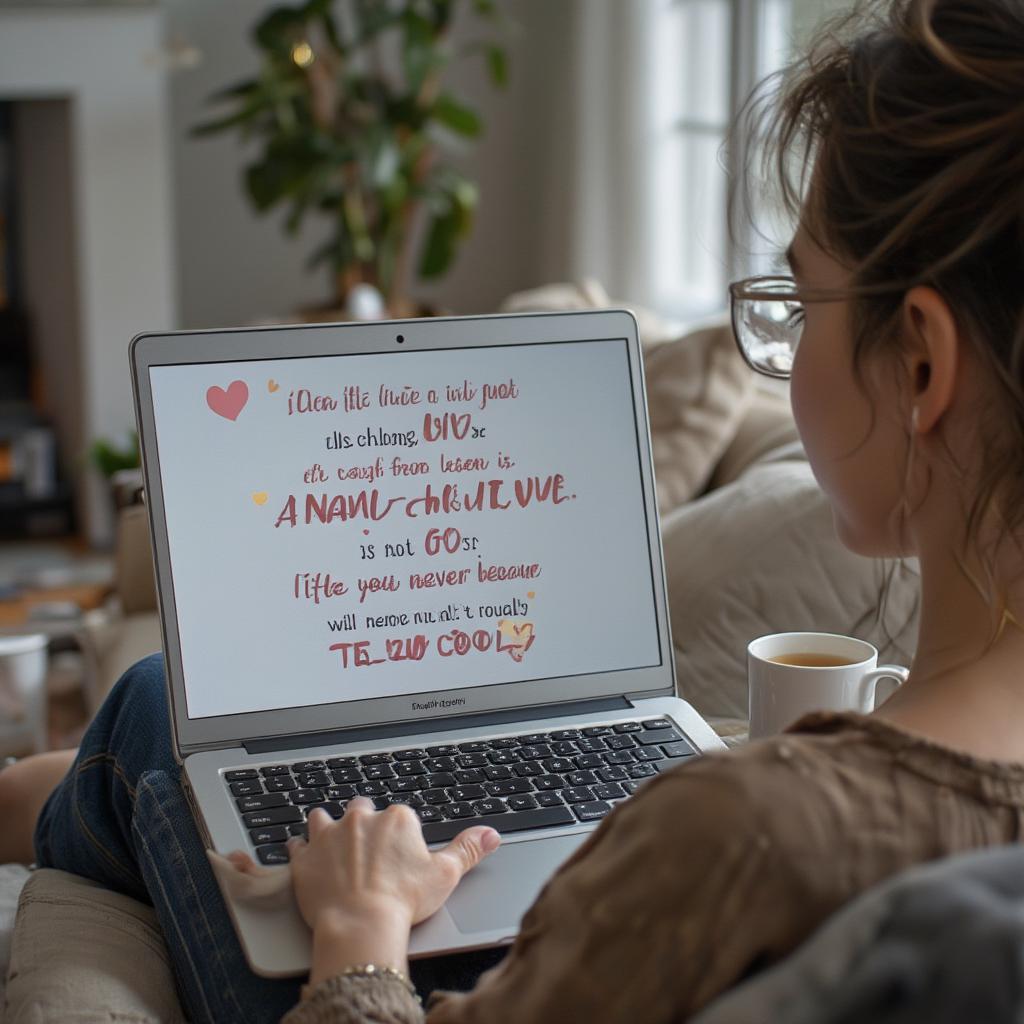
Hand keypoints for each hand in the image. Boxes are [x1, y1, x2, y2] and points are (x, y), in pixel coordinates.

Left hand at [288, 797, 500, 934]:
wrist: (360, 924)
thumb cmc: (403, 901)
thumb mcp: (445, 875)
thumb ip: (468, 849)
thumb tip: (491, 834)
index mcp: (397, 818)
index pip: (399, 816)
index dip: (400, 835)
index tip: (400, 853)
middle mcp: (361, 818)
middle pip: (361, 809)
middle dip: (364, 824)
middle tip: (369, 850)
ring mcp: (329, 835)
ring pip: (325, 818)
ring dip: (328, 827)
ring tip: (333, 841)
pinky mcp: (305, 856)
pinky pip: (297, 843)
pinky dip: (301, 849)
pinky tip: (306, 856)